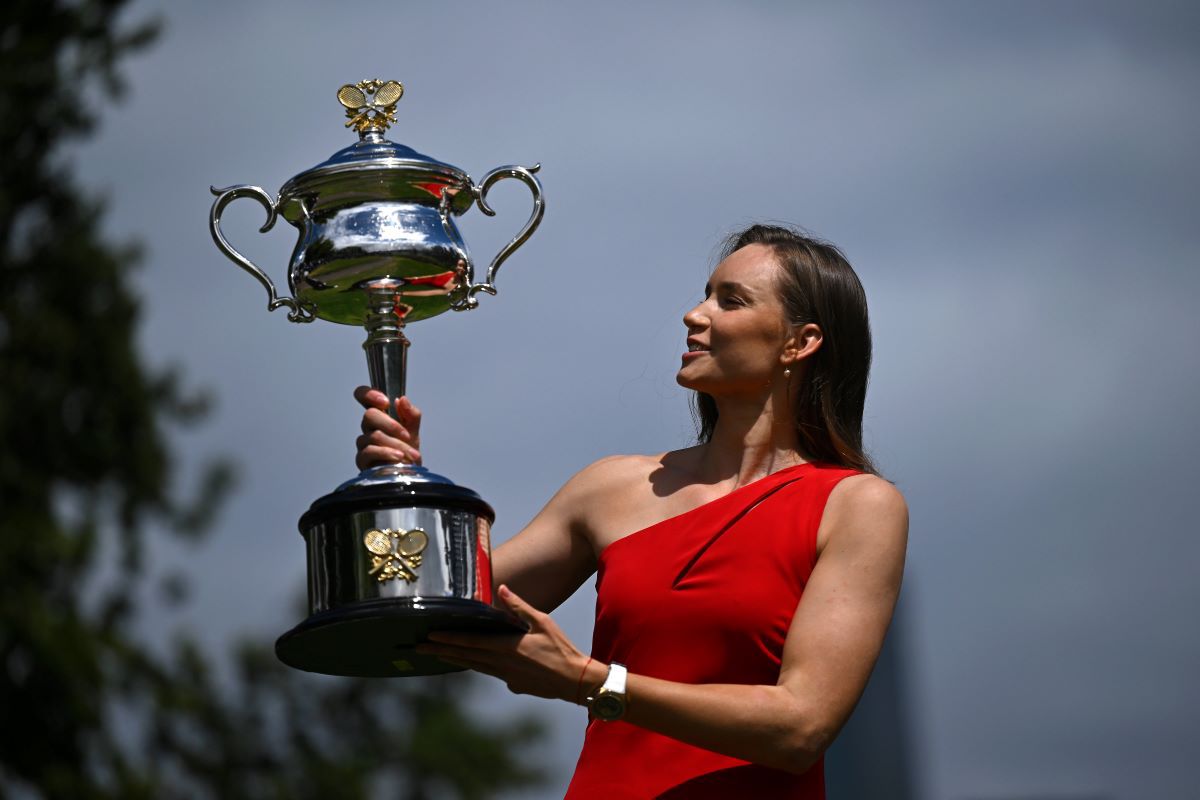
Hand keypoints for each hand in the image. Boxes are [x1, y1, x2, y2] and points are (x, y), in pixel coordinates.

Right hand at [353, 386, 421, 468]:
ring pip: (374, 435)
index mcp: (380, 415)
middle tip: (406, 435)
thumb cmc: (408, 450)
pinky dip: (387, 453)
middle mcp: (368, 426)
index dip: (369, 394)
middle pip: (369, 415)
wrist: (408, 473)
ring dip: (396, 444)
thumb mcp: (414, 429)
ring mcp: (363, 442)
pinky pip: (370, 451)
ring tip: (410, 454)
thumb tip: (402, 400)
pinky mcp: (361, 458)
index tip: (385, 402)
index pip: (364, 396)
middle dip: (392, 425)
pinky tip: (398, 457)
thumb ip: (411, 413)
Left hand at [417, 585, 594, 703]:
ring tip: (435, 655)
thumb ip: (520, 606)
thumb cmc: (561, 649)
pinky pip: (487, 672)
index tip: (429, 637)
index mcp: (507, 647)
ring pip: (473, 666)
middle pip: (464, 656)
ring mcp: (505, 676)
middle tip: (419, 648)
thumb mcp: (543, 622)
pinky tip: (466, 663)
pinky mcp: (512, 683)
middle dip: (440, 651)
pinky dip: (472, 666)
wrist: (574, 681)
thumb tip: (502, 589)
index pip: (470, 642)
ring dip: (452, 659)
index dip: (448, 639)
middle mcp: (501, 663)